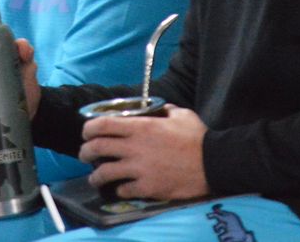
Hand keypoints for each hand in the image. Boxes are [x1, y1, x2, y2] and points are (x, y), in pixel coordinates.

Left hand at [78, 105, 209, 200]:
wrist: (214, 163)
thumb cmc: (197, 137)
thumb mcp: (181, 114)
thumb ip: (165, 110)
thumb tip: (158, 109)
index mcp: (140, 127)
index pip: (103, 124)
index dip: (89, 128)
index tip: (86, 132)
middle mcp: (135, 147)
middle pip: (98, 148)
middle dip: (86, 152)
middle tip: (85, 155)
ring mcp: (139, 169)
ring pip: (105, 172)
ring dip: (96, 176)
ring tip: (95, 178)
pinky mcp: (148, 187)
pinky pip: (124, 190)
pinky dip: (119, 189)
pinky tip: (120, 189)